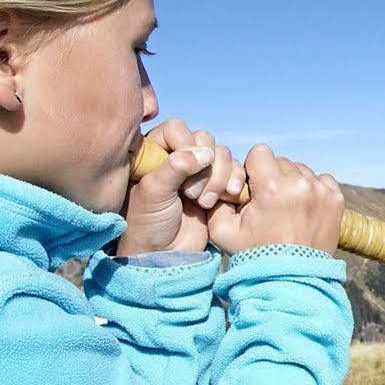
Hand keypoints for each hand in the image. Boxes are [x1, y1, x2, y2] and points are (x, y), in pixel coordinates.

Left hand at [118, 119, 246, 255]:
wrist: (165, 255)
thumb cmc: (149, 223)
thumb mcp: (154, 192)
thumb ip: (176, 166)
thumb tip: (206, 153)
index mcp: (156, 153)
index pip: (177, 129)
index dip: (185, 145)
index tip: (182, 170)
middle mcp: (179, 157)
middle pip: (205, 140)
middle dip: (204, 167)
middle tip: (190, 194)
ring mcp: (200, 172)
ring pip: (222, 155)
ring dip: (219, 178)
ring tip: (204, 203)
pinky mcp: (219, 187)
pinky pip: (236, 171)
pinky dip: (235, 182)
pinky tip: (227, 198)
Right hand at [205, 144, 343, 255]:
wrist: (292, 279)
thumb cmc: (255, 255)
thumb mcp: (222, 230)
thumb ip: (217, 199)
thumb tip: (226, 181)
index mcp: (272, 188)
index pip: (260, 153)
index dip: (253, 169)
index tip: (253, 189)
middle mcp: (300, 185)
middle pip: (281, 161)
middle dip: (273, 177)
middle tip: (270, 204)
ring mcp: (321, 192)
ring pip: (301, 170)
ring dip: (292, 183)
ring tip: (287, 209)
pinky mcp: (336, 199)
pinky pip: (322, 179)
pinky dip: (312, 190)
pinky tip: (303, 209)